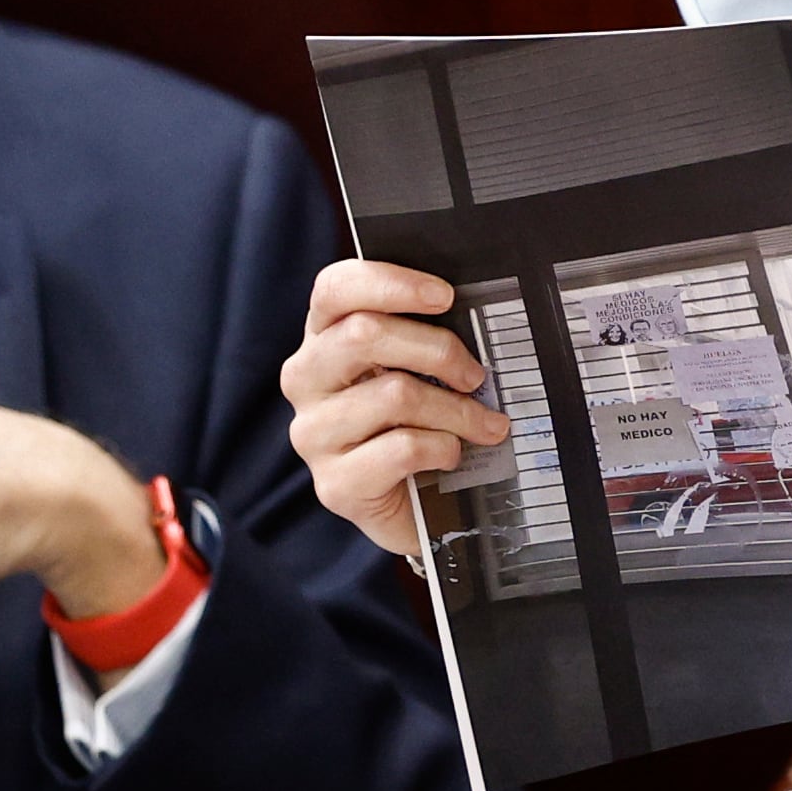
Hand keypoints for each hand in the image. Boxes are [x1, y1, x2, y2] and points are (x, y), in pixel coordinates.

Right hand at [282, 262, 509, 557]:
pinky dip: (442, 447)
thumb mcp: (418, 368)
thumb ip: (427, 334)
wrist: (417, 508)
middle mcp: (306, 380)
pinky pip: (401, 448)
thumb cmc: (419, 421)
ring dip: (456, 409)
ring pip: (393, 394)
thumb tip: (476, 312)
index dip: (390, 283)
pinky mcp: (335, 483)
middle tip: (476, 374)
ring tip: (485, 424)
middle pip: (363, 334)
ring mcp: (313, 434)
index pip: (335, 288)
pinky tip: (451, 455)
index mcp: (324, 338)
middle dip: (437, 349)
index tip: (444, 296)